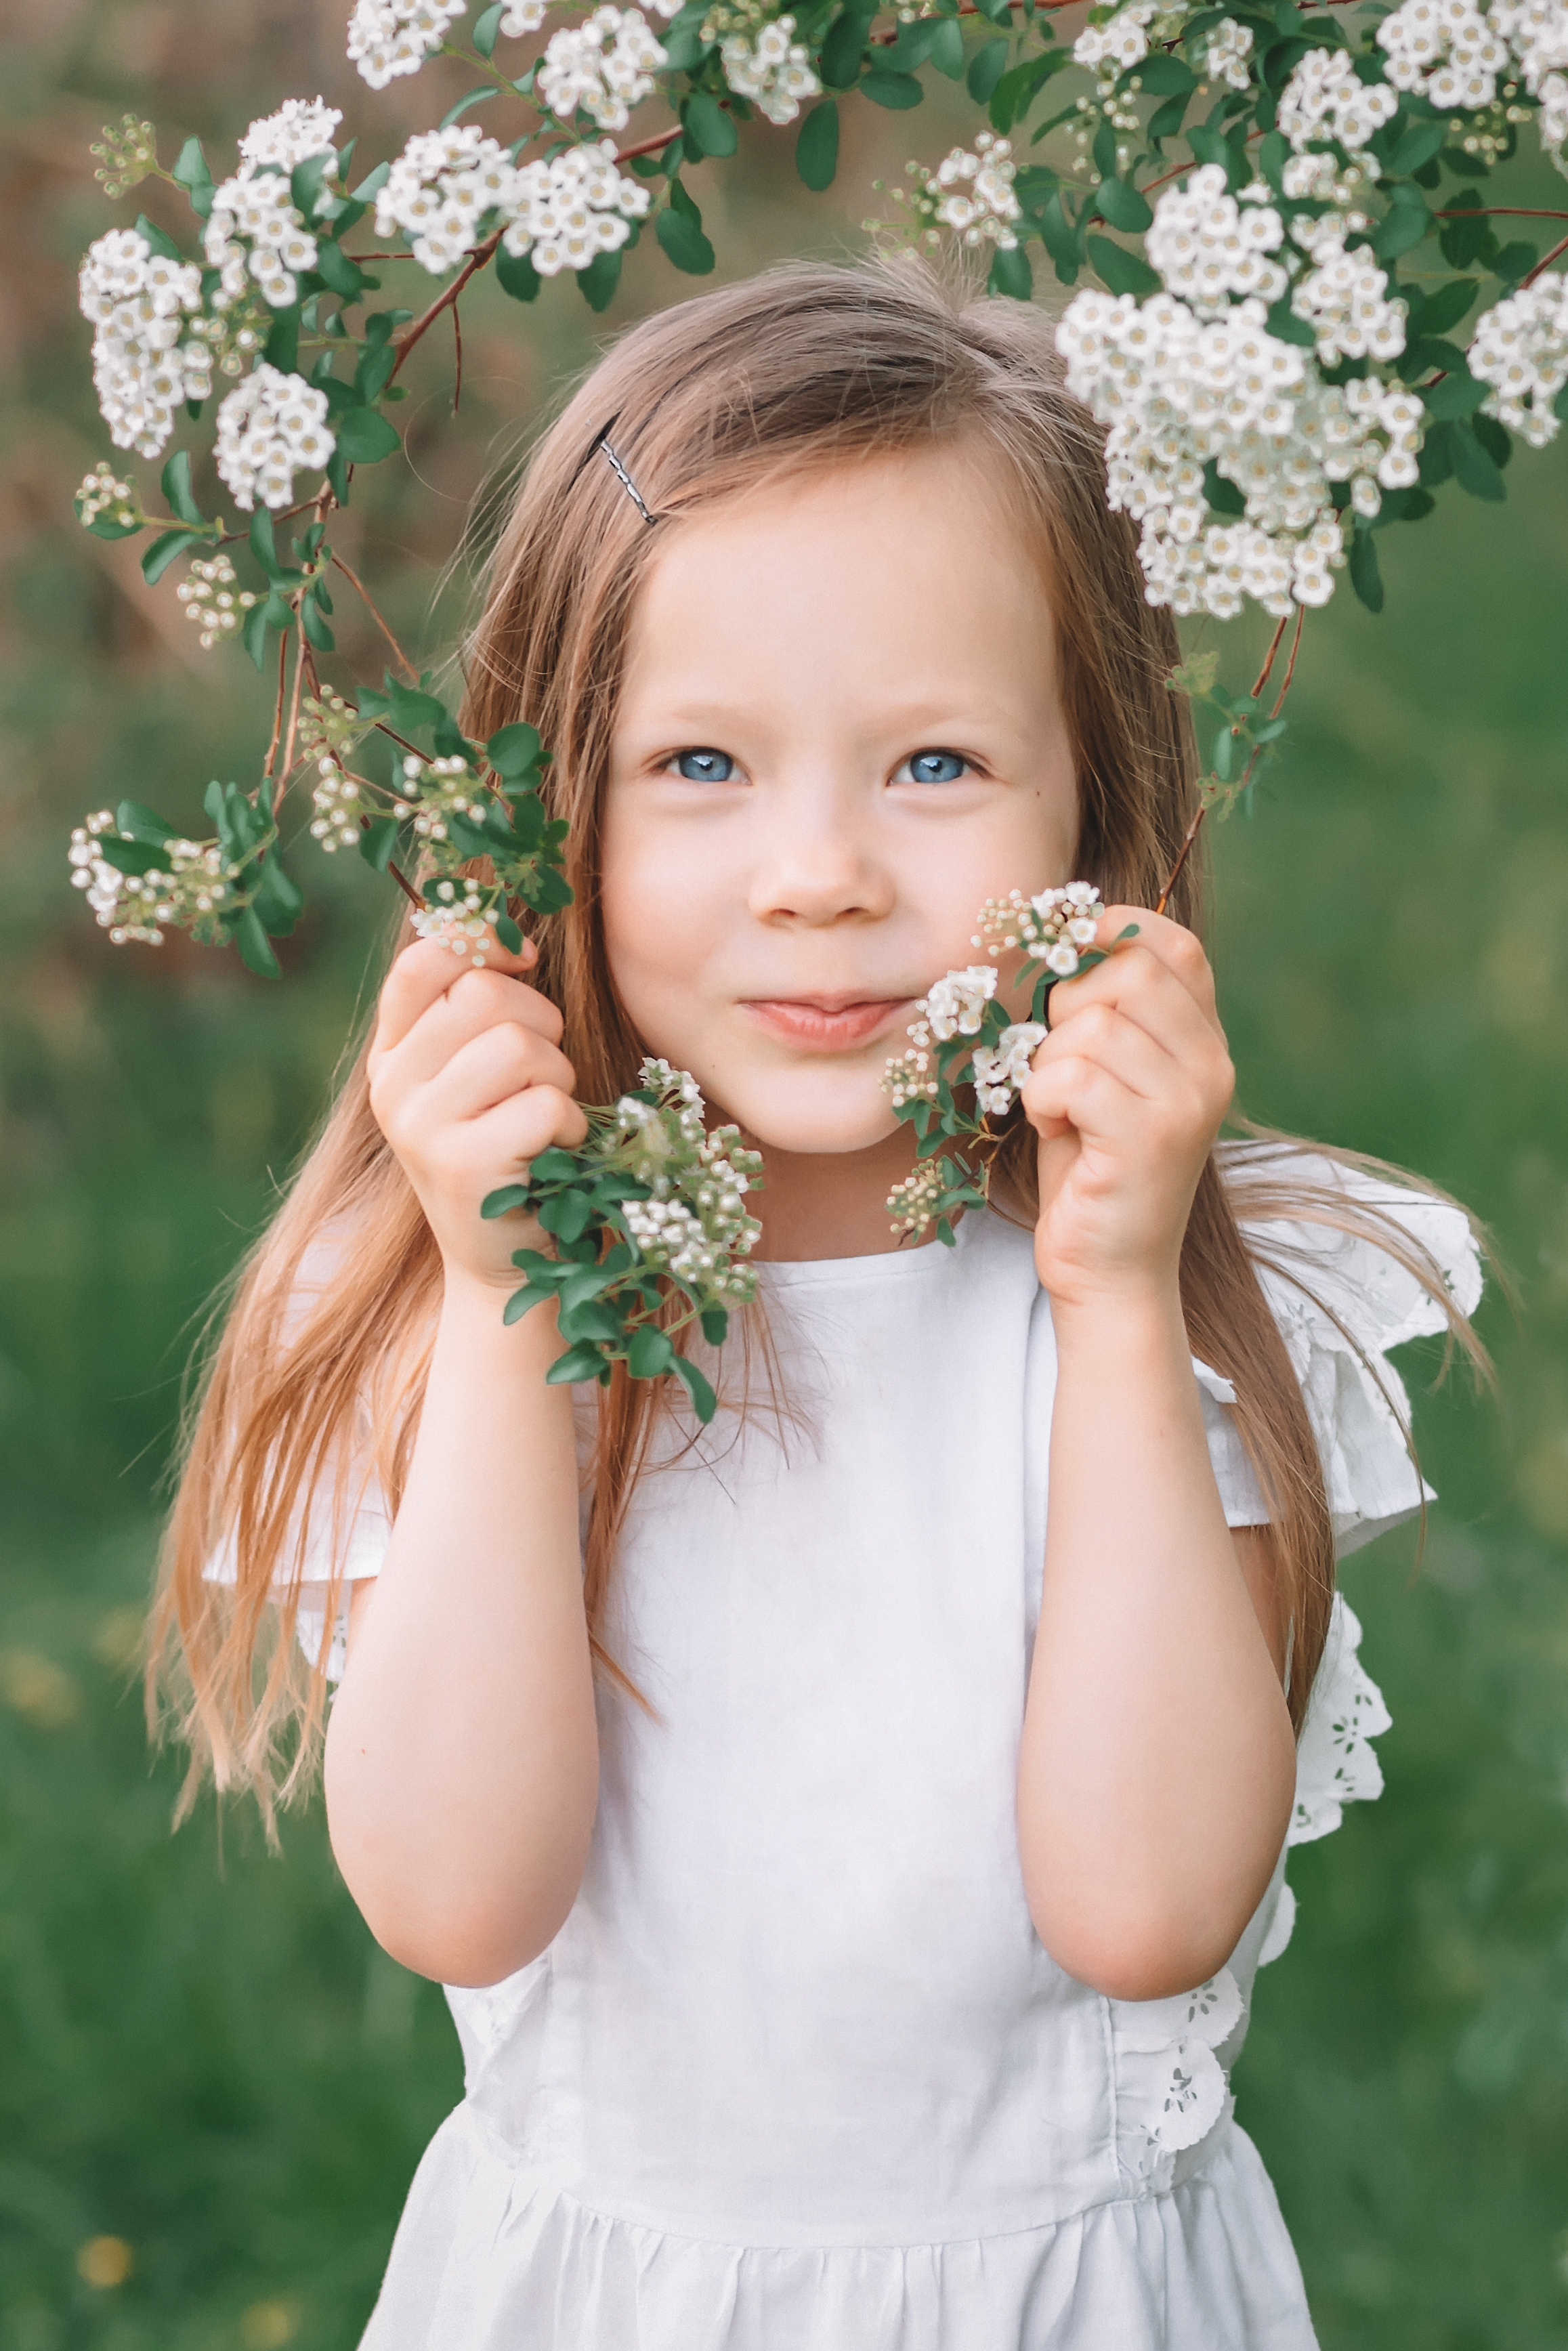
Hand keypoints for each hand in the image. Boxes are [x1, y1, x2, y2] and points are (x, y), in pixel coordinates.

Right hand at [367, 937, 588, 1291]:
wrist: (503, 1264)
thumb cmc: (510, 1151)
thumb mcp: (477, 1079)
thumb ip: (478, 1011)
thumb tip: (510, 933)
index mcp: (392, 1056)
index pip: (421, 962)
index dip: (481, 941)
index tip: (524, 958)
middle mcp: (393, 1087)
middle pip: (483, 995)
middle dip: (539, 1024)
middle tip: (541, 1074)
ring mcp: (420, 1127)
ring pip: (518, 1045)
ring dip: (556, 1077)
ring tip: (545, 1117)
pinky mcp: (463, 1165)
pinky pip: (546, 1105)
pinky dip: (569, 1126)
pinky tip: (551, 1155)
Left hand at [1017, 908, 1233, 1313]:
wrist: (1109, 1270)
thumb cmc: (1091, 1166)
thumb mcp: (1104, 1076)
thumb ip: (1102, 1013)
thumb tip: (1058, 937)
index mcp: (1204, 1042)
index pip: (1175, 946)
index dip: (1112, 932)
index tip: (1062, 958)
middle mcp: (1212, 1065)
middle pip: (1128, 972)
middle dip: (1067, 1006)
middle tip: (1054, 1060)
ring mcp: (1189, 1101)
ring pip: (1092, 1024)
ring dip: (1047, 1063)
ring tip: (1057, 1108)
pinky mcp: (1153, 1138)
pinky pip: (1071, 1076)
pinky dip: (1042, 1098)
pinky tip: (1053, 1129)